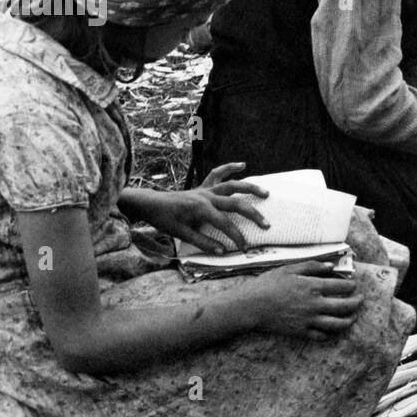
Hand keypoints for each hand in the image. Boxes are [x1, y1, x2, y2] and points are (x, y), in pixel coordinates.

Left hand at [130, 162, 269, 253]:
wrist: (150, 203)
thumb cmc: (163, 219)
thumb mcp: (181, 234)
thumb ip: (202, 242)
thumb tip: (222, 251)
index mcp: (201, 209)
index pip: (225, 224)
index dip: (236, 237)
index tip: (244, 248)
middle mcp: (206, 196)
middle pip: (236, 203)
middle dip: (253, 214)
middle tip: (267, 224)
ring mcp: (205, 189)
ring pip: (232, 185)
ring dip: (250, 188)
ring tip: (265, 193)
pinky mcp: (203, 186)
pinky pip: (218, 174)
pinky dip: (229, 168)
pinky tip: (242, 165)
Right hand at [249, 261, 363, 340]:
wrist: (252, 306)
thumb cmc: (269, 284)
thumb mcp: (290, 269)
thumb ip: (313, 266)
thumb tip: (331, 266)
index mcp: (313, 287)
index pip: (342, 286)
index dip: (351, 285)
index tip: (354, 284)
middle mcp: (315, 305)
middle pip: (345, 306)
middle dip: (357, 303)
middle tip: (361, 300)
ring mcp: (309, 320)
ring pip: (337, 324)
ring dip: (349, 320)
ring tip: (353, 317)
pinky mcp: (301, 332)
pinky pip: (321, 335)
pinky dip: (330, 333)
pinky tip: (333, 329)